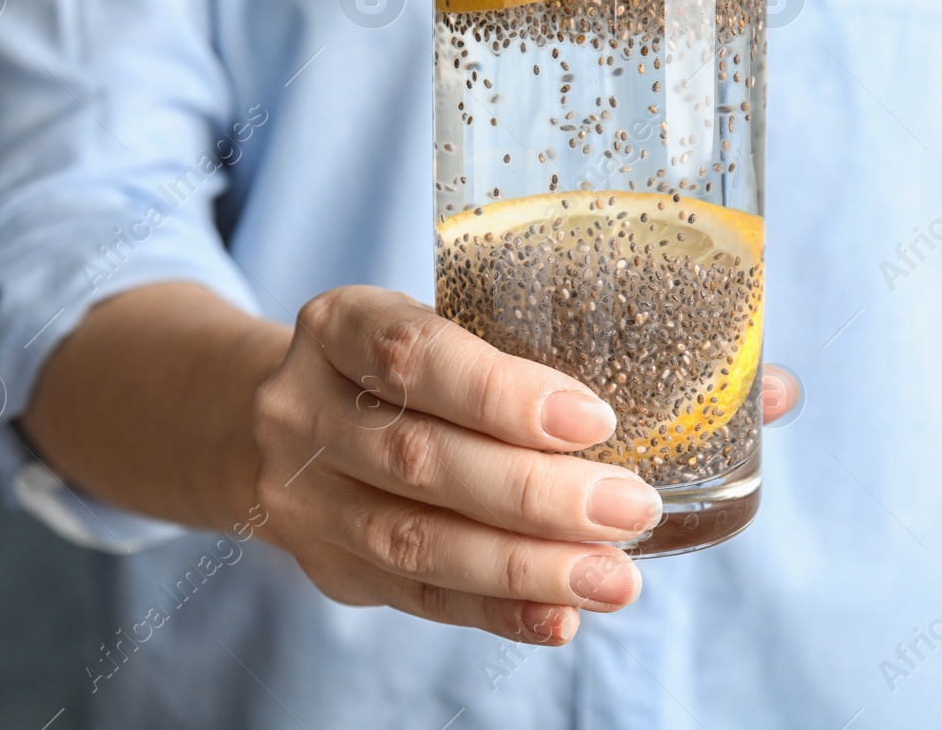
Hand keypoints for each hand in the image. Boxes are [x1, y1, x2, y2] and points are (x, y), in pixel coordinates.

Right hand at [252, 286, 666, 646]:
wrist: (278, 424)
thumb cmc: (395, 368)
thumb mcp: (428, 326)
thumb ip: (511, 357)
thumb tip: (662, 411)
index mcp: (338, 326)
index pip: (414, 356)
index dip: (503, 394)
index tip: (594, 420)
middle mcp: (303, 410)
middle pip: (421, 459)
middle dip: (536, 493)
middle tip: (631, 508)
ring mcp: (305, 497)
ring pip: (417, 541)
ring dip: (526, 567)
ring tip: (612, 578)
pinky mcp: (328, 566)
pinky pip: (418, 596)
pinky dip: (496, 610)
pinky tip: (559, 615)